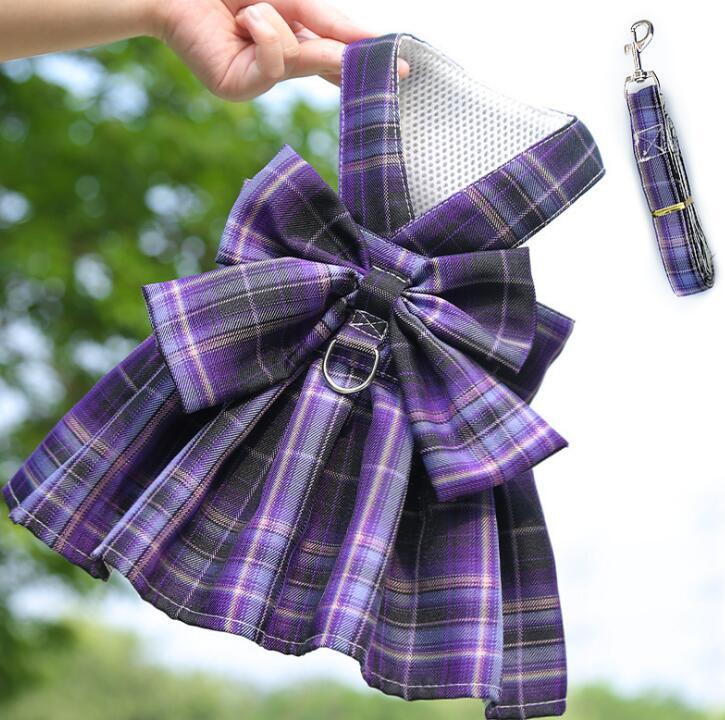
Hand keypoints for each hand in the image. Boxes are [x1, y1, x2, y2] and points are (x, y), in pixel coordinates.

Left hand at [154, 0, 400, 100]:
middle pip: (323, 65)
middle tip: (392, 66)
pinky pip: (273, 64)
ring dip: (281, 24)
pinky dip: (266, 33)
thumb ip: (325, 21)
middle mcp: (277, 66)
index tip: (402, 70)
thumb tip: (362, 45)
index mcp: (291, 41)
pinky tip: (249, 20)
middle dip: (343, 55)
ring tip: (251, 11)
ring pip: (298, 60)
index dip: (363, 61)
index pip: (332, 55)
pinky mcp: (237, 88)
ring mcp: (258, 81)